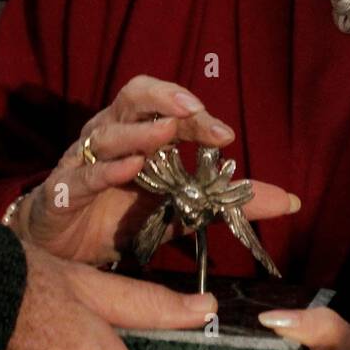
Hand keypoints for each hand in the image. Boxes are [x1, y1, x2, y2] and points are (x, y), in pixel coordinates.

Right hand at [16, 74, 298, 264]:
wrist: (64, 251)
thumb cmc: (122, 217)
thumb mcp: (183, 209)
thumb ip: (231, 201)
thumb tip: (289, 200)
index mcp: (141, 132)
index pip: (168, 107)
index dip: (196, 115)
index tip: (226, 135)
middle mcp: (111, 135)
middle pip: (135, 98)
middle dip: (166, 99)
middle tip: (193, 111)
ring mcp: (82, 161)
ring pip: (107, 133)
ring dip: (137, 132)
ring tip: (165, 132)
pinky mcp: (60, 194)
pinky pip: (81, 176)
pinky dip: (103, 172)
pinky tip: (127, 170)